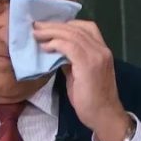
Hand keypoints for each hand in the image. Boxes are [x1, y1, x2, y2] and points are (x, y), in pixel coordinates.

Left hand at [33, 20, 131, 140]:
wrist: (103, 116)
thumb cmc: (91, 100)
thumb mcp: (79, 75)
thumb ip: (70, 61)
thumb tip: (56, 52)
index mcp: (102, 50)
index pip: (86, 27)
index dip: (66, 24)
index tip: (49, 27)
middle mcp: (102, 49)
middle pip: (76, 27)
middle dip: (54, 25)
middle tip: (36, 25)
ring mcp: (96, 56)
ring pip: (72, 34)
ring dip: (51, 32)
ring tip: (36, 33)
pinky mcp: (88, 64)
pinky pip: (70, 46)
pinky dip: (56, 43)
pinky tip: (45, 47)